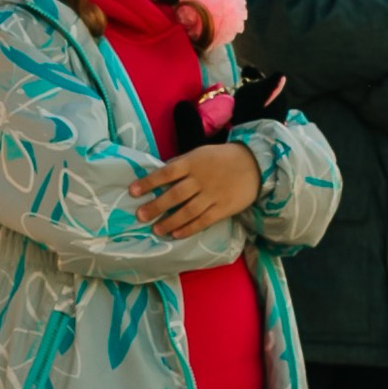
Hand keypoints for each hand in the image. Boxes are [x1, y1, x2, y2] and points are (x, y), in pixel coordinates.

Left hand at [130, 141, 260, 236]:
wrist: (255, 164)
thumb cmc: (221, 159)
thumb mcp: (200, 154)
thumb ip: (182, 165)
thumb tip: (159, 176)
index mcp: (193, 162)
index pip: (166, 172)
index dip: (149, 182)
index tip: (132, 191)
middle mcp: (201, 179)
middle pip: (175, 195)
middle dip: (156, 206)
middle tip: (140, 215)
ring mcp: (212, 195)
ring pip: (188, 211)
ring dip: (170, 221)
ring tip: (156, 229)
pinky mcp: (223, 208)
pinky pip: (203, 220)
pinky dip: (189, 228)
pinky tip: (176, 234)